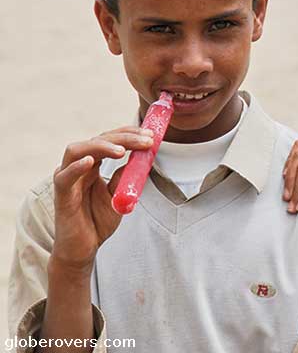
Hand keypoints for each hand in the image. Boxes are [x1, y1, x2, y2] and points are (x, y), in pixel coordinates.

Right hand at [50, 125, 153, 275]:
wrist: (84, 248)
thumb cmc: (97, 221)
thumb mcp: (118, 195)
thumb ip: (124, 177)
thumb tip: (138, 159)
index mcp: (92, 165)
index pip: (109, 140)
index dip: (129, 134)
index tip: (151, 135)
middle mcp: (78, 167)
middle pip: (97, 140)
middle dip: (124, 137)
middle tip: (146, 140)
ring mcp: (67, 179)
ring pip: (77, 150)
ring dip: (102, 146)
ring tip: (122, 150)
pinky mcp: (60, 195)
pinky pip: (64, 177)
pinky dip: (76, 167)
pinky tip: (91, 161)